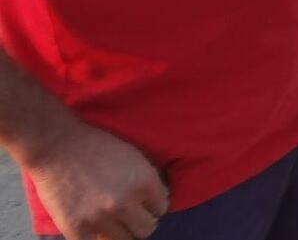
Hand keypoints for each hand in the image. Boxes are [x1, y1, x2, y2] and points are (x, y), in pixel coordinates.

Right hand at [27, 120, 168, 239]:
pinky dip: (99, 237)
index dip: (153, 205)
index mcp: (144, 182)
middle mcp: (125, 203)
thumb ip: (148, 179)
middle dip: (142, 221)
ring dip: (122, 231)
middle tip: (132, 215)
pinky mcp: (76, 229)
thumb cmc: (96, 145)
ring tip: (115, 221)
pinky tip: (97, 227)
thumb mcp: (134, 156)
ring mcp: (100, 219)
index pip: (161, 208)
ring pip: (125, 239)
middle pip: (146, 229)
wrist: (56, 146)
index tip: (145, 203)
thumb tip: (159, 198)